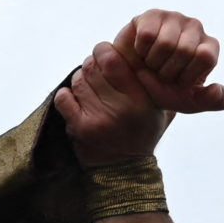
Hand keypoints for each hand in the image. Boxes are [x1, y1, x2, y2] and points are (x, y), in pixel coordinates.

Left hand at [54, 9, 223, 166]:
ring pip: (78, 81)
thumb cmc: (142, 134)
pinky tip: (75, 100)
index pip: (113, 60)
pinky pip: (64, 98)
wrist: (124, 172)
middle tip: (95, 68)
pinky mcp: (79, 128)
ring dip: (81, 79)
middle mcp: (119, 108)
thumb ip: (158, 84)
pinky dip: (66, 96)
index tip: (105, 52)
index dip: (105, 50)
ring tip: (89, 86)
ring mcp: (97, 118)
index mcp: (140, 99)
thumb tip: (150, 50)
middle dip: (92, 63)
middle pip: (93, 67)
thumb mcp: (159, 110)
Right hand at [115, 10, 223, 114]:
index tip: (179, 81)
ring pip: (165, 42)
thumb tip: (218, 90)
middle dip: (167, 71)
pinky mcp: (152, 16)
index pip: (205, 57)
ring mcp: (174, 19)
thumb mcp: (189, 102)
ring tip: (152, 63)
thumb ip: (211, 101)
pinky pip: (147, 35)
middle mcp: (195, 28)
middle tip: (161, 73)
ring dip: (153, 62)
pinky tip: (143, 51)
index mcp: (209, 47)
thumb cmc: (165, 88)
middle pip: (184, 50)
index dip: (187, 75)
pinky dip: (141, 50)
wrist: (135, 83)